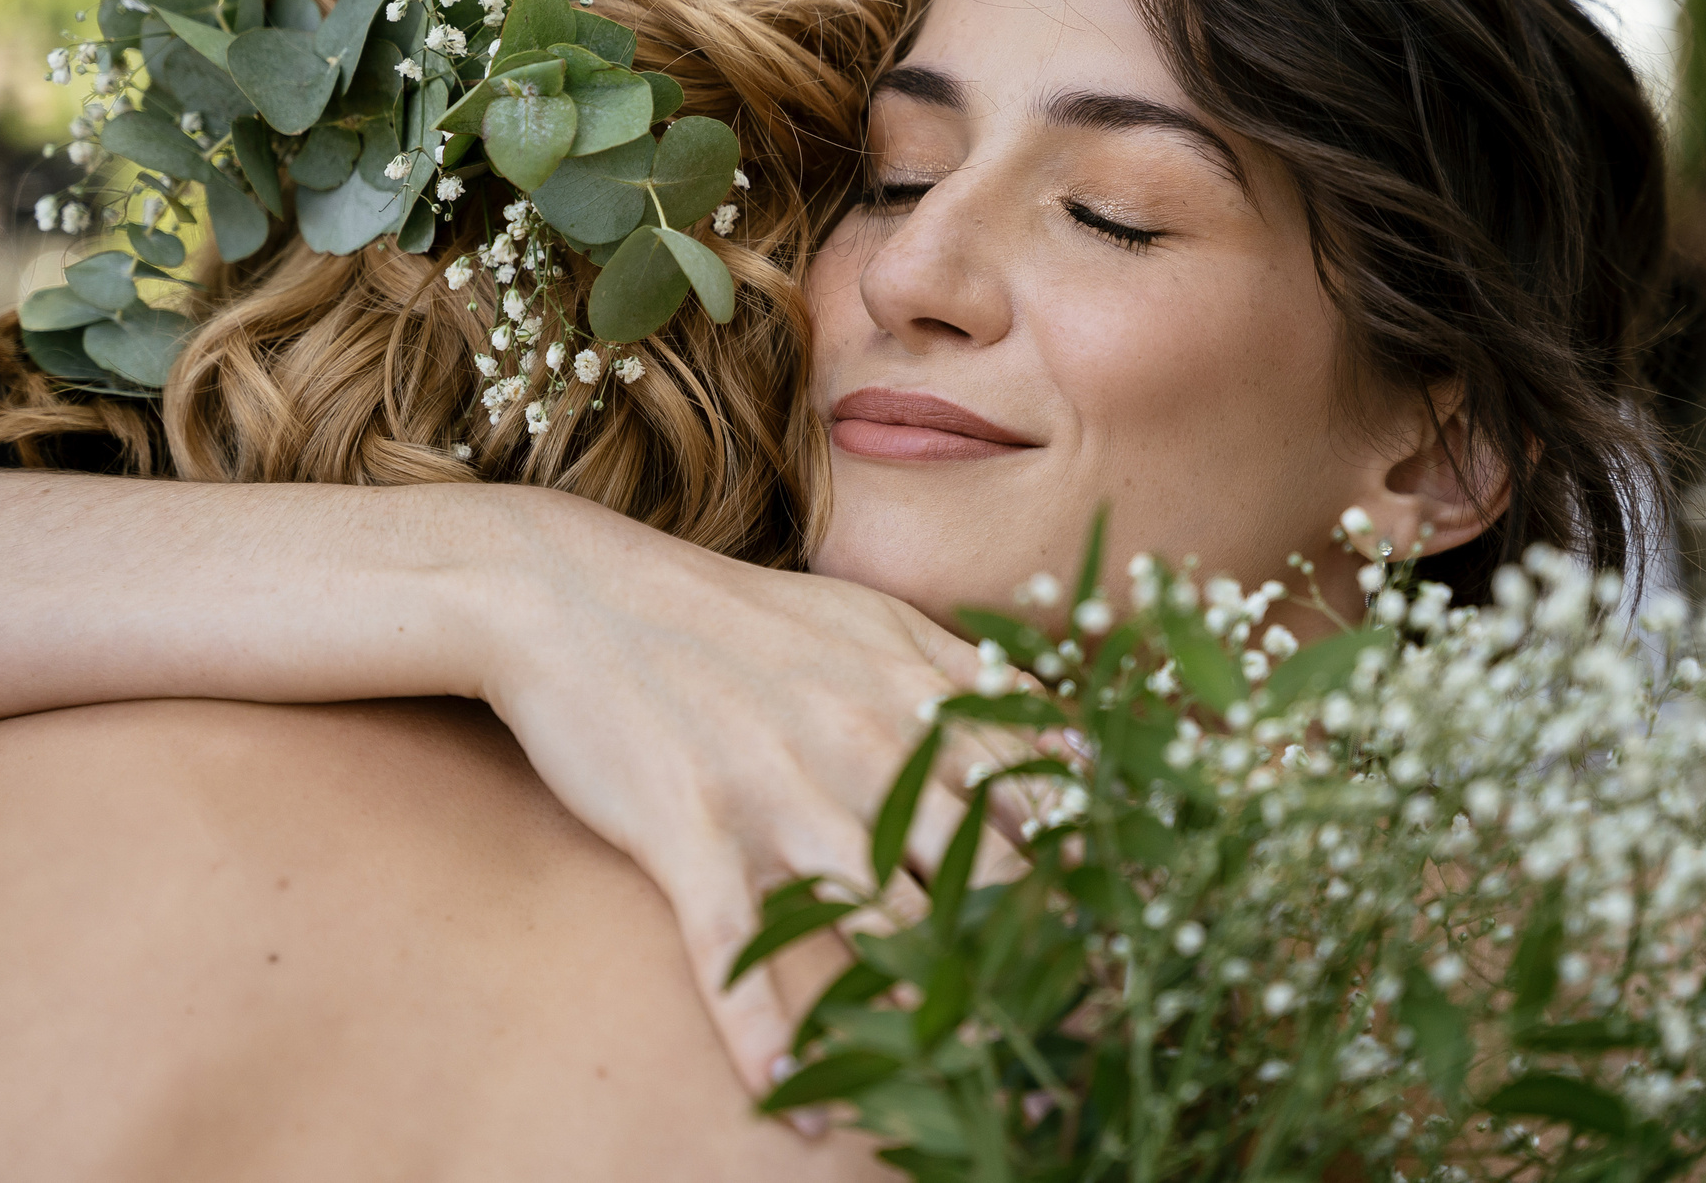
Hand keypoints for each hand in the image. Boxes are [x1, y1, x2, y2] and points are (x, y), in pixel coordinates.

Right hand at [472, 492, 1044, 1096]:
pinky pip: (738, 954)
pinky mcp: (692, 831)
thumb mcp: (873, 622)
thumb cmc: (739, 619)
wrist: (580, 593)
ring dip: (932, 1027)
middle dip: (1039, 976)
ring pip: (882, 931)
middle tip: (1071, 1056)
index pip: (1045, 808)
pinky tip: (792, 1111)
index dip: (1094, 892)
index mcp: (921, 699)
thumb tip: (1071, 739)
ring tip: (971, 1102)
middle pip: (986, 882)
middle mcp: (870, 748)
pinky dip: (765, 1040)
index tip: (1126, 961)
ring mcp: (780, 793)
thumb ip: (971, 678)